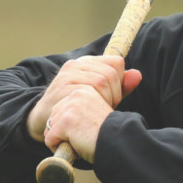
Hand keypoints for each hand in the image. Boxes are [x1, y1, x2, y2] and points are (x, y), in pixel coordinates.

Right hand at [27, 55, 141, 141]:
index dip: (120, 81)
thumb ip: (121, 86)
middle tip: (105, 107)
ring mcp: (66, 75)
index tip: (113, 97)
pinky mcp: (60, 88)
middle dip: (114, 94)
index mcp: (87, 62)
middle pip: (110, 74)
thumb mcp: (103, 96)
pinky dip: (92, 105)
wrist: (45, 120)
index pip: (116, 63)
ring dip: (104, 100)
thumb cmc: (78, 108)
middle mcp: (76, 65)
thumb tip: (138, 74)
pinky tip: (87, 114)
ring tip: (97, 111)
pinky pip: (86, 92)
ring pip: (101, 81)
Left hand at [43, 86, 112, 163]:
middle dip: (65, 132)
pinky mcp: (66, 121)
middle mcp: (76, 94)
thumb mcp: (98, 113)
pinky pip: (50, 140)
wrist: (118, 144)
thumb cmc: (110, 133)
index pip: (61, 110)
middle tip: (86, 135)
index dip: (72, 125)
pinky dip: (60, 148)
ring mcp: (70, 107)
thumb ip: (89, 104)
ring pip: (51, 129)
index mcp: (85, 91)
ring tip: (83, 139)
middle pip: (53, 118)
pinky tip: (77, 145)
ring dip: (63, 140)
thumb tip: (127, 75)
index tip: (90, 128)